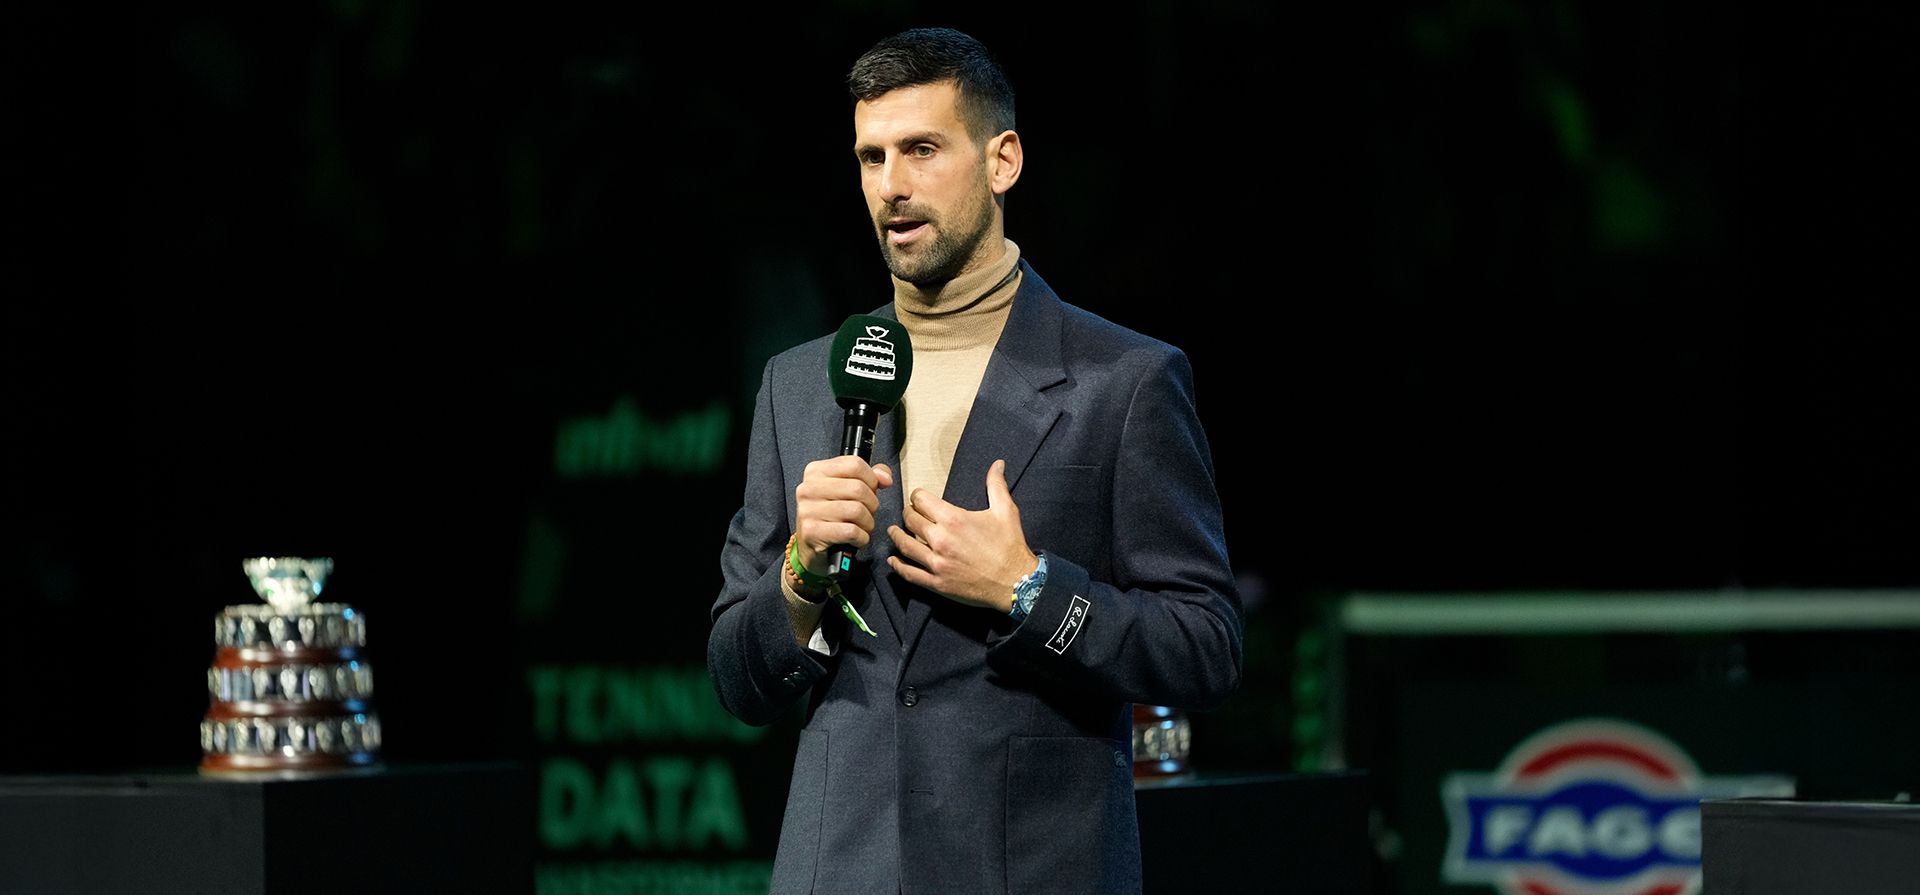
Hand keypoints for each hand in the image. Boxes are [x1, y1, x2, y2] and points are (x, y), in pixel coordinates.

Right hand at [794, 456, 894, 575]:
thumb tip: (885, 478)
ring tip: (862, 526)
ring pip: (856, 510)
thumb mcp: (847, 488)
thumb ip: (870, 476)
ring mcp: (808, 510)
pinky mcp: (812, 531)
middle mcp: (808, 488)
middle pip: (858, 488)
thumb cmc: (832, 514)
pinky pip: (851, 531)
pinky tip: (857, 538)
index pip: (854, 465)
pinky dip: (861, 537)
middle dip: (872, 504)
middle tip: (868, 512)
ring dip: (868, 522)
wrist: (810, 545)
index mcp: (816, 471)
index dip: (871, 479)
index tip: (872, 490)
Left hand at [887, 459, 1036, 611]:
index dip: (918, 496)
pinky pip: (910, 573)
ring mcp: (937, 563)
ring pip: (905, 545)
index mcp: (953, 519)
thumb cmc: (1010, 546)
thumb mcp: (1006, 511)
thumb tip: (998, 464)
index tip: (919, 498)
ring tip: (893, 531)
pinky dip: (898, 566)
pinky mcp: (937, 583)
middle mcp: (940, 540)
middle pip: (910, 520)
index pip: (921, 500)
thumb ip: (996, 485)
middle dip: (908, 514)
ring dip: (897, 536)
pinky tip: (893, 560)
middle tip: (909, 514)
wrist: (1016, 583)